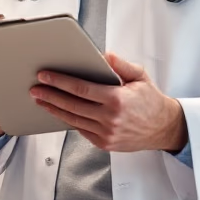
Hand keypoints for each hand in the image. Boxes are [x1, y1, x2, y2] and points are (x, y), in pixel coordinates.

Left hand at [29, 51, 188, 152]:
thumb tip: (104, 55)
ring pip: (73, 120)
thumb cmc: (151, 101)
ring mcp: (106, 133)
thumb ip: (121, 65)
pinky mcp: (105, 143)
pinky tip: (58, 112)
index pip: (81, 89)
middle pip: (72, 105)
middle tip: (36, 88)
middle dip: (50, 95)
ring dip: (54, 109)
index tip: (46, 75)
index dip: (60, 81)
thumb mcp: (140, 77)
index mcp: (117, 99)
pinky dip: (68, 120)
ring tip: (41, 100)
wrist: (163, 128)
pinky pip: (81, 130)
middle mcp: (110, 118)